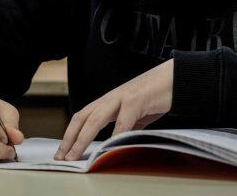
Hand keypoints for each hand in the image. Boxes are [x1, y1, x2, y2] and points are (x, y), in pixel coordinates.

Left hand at [55, 59, 173, 160]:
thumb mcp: (136, 115)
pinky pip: (122, 121)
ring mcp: (122, 97)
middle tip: (62, 157)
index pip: (83, 117)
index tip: (63, 152)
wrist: (175, 78)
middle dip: (70, 138)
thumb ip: (124, 126)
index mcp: (109, 101)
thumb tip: (116, 144)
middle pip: (82, 117)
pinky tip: (108, 147)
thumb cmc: (156, 95)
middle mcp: (111, 98)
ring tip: (76, 155)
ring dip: (83, 139)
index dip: (71, 134)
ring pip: (94, 119)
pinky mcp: (136, 100)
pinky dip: (114, 135)